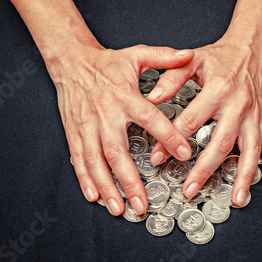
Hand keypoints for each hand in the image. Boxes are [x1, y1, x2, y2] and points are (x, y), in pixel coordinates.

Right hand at [49, 42, 193, 215]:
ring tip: (118, 208)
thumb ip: (164, 57)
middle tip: (142, 203)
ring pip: (96, 161)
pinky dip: (84, 178)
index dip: (167, 135)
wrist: (71, 61)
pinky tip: (93, 196)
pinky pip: (79, 158)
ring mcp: (87, 125)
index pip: (150, 118)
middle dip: (129, 180)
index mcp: (125, 96)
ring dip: (107, 186)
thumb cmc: (107, 62)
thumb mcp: (137, 54)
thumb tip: (189, 54)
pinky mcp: (75, 132)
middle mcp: (106, 114)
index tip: (183, 153)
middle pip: (117, 151)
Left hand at [147, 36, 261, 206]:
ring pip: (250, 150)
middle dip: (204, 169)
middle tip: (189, 188)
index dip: (171, 140)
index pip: (190, 121)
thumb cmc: (219, 57)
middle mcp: (238, 105)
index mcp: (218, 90)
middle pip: (221, 143)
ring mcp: (253, 115)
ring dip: (244, 176)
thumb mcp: (192, 60)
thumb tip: (153, 97)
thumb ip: (171, 78)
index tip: (158, 157)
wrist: (250, 49)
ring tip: (236, 198)